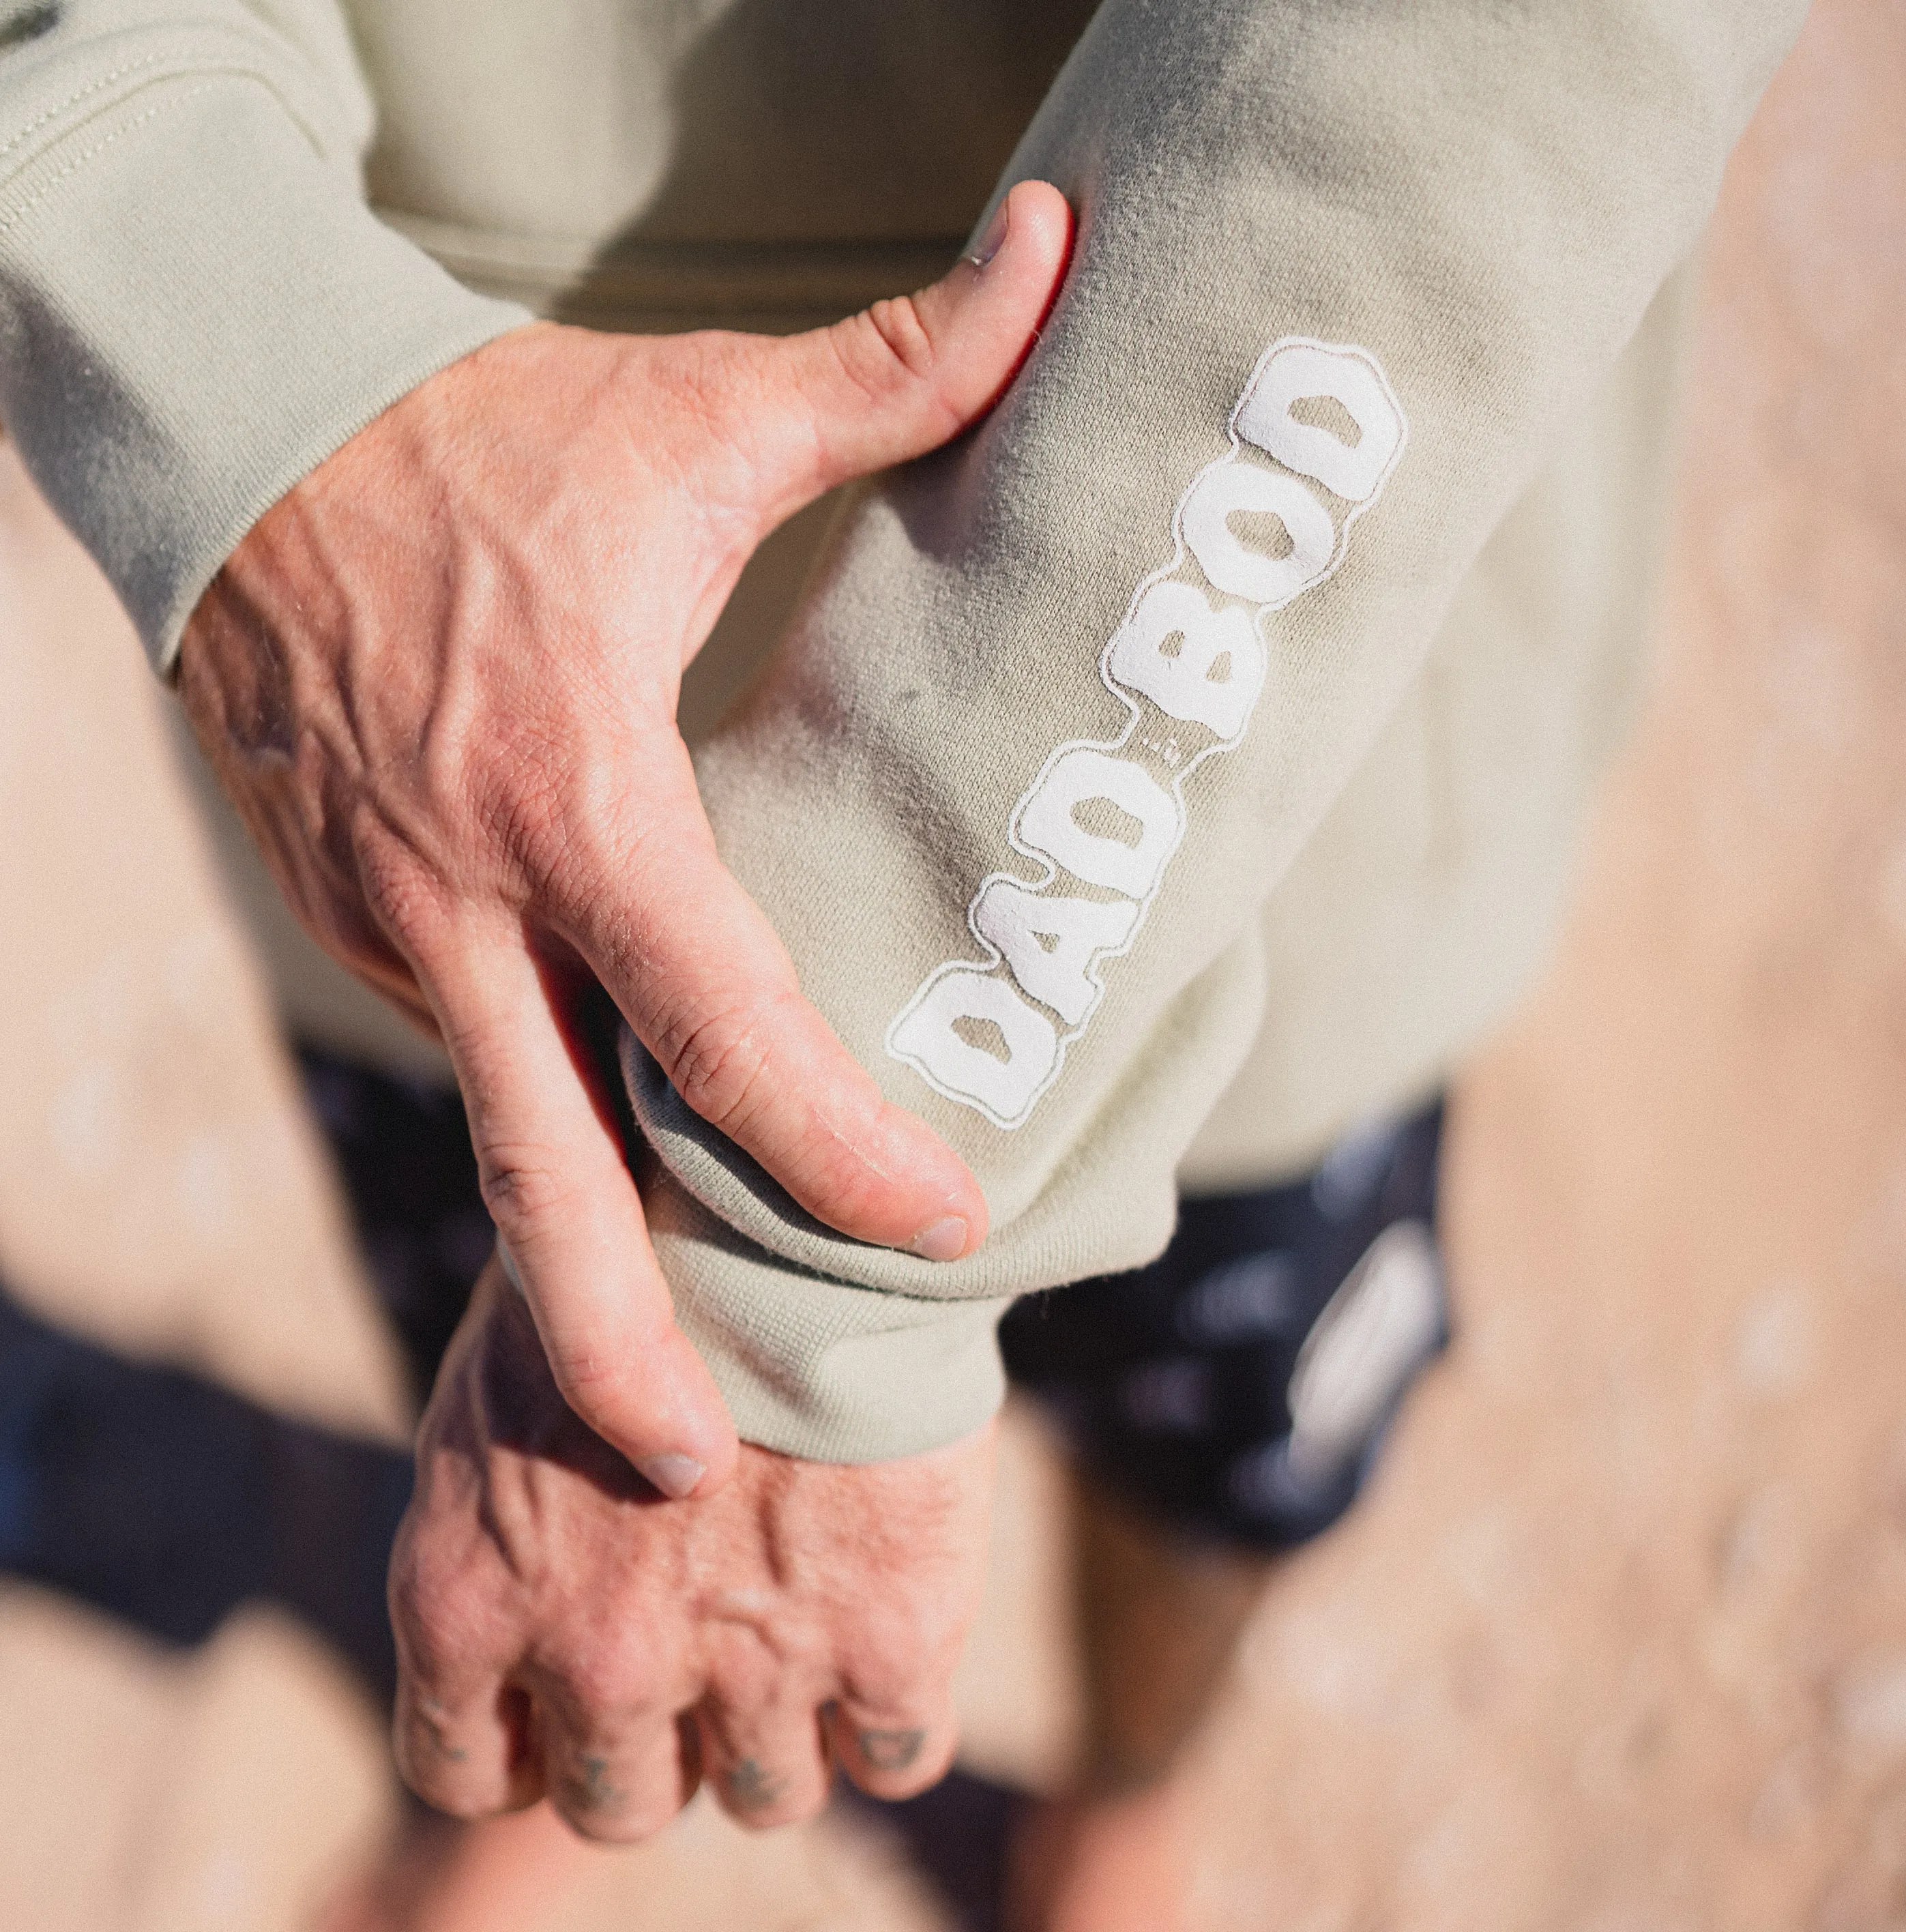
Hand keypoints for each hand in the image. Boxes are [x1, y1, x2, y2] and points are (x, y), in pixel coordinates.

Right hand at [177, 183, 1073, 1493]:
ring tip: (668, 1391)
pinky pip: (482, 1056)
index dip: (831, 1135)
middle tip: (696, 1477)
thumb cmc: (488, 435)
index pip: (717, 1011)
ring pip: (505, 1126)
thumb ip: (886, 369)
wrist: (250, 439)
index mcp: (572, 792)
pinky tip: (624, 1187)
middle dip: (610, 1336)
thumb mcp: (688, 411)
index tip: (939, 1226)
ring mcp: (402, 929)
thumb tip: (1058, 252)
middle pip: (542, 1163)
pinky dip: (553, 1136)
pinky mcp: (371, 930)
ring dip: (581, 1257)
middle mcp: (473, 895)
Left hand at [388, 1257, 995, 1837]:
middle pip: (620, 1799)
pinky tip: (893, 1631)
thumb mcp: (523, 1370)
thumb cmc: (647, 1250)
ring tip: (808, 1621)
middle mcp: (596, 1660)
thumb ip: (507, 1501)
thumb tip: (536, 1549)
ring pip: (762, 1795)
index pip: (469, 1770)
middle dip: (663, 1736)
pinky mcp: (889, 1645)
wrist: (809, 1200)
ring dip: (780, 1733)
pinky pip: (893, 1758)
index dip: (532, 1742)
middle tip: (708, 1641)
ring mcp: (747, 1669)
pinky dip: (891, 1715)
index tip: (576, 1698)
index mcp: (470, 1597)